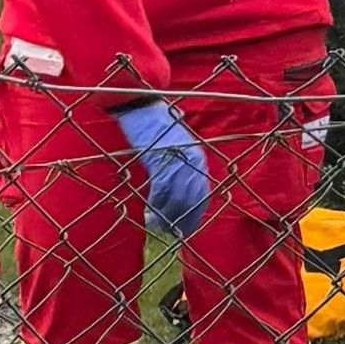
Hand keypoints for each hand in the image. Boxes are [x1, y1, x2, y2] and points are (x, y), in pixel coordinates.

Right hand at [115, 100, 210, 237]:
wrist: (143, 109)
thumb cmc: (155, 129)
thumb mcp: (174, 150)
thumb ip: (179, 170)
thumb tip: (174, 196)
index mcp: (198, 160)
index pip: (201, 194)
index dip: (195, 215)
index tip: (187, 230)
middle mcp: (193, 161)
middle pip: (192, 200)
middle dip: (182, 220)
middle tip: (172, 234)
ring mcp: (178, 161)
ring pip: (177, 198)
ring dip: (167, 216)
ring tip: (158, 228)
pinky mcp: (160, 160)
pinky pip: (161, 189)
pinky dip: (156, 204)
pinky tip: (149, 214)